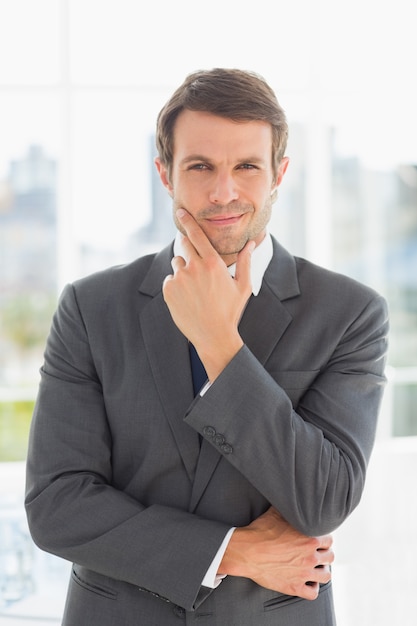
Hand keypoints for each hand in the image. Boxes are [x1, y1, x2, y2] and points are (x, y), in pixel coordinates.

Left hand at [162, 209, 254, 380]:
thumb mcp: (243, 286)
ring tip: (195, 290)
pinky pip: (170, 279)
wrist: (214, 336)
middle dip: (188, 249)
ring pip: (177, 263)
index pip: (197, 235)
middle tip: (196, 266)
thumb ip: (245, 261)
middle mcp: (194, 268)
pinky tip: (187, 298)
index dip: (188, 221)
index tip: (180, 211)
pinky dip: (176, 285)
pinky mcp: (168, 290)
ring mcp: (179, 279)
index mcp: (213, 264)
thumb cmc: (231, 311)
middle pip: (184, 245)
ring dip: (183, 270)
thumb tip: (251, 243)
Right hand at [218, 507, 333, 599]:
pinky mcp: (294, 587)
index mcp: (309, 538)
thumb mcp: (276, 513)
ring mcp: (304, 573)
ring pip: (326, 575)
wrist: (246, 551)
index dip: (323, 539)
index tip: (316, 540)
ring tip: (314, 567)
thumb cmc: (260, 531)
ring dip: (321, 570)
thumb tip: (291, 499)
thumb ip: (289, 509)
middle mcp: (310, 556)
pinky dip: (312, 587)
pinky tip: (306, 581)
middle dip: (324, 554)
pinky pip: (313, 593)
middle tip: (315, 553)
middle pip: (330, 557)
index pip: (329, 539)